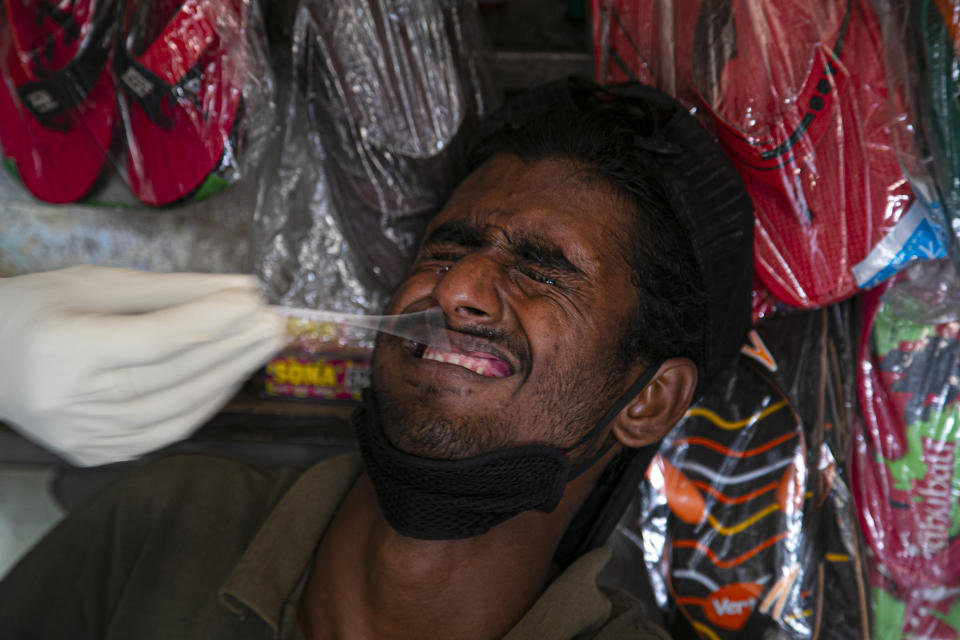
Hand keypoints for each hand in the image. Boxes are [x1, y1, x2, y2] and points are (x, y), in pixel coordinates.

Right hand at [0, 266, 286, 465]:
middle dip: (233, 347)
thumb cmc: (37, 311)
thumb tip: (241, 289)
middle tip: (276, 323)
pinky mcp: (96, 454)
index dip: (209, 322)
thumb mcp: (96, 285)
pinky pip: (168, 431)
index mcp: (64, 352)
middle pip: (174, 376)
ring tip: (263, 346)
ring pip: (178, 410)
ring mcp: (85, 437)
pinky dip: (206, 403)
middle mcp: (73, 404)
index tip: (253, 302)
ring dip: (230, 376)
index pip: (155, 340)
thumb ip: (172, 290)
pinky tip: (231, 376)